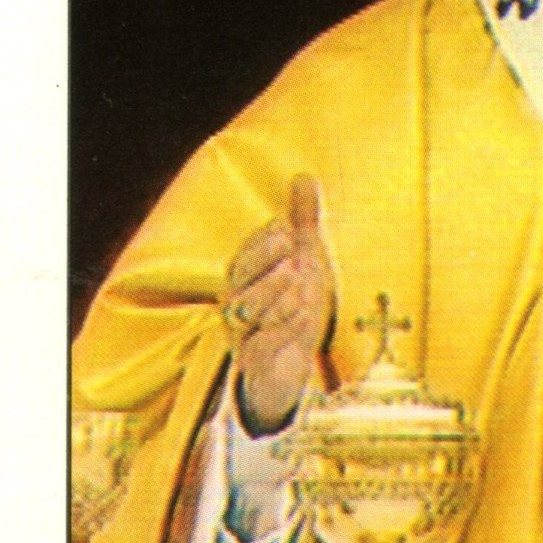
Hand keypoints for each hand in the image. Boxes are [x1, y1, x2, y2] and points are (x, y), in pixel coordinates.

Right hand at [225, 175, 334, 433]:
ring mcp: (243, 335)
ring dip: (274, 295)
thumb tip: (303, 175)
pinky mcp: (255, 364)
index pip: (243, 257)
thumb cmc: (292, 305)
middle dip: (264, 263)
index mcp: (242, 279)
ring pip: (246, 314)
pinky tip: (306, 313)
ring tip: (302, 282)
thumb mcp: (302, 261)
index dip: (261, 241)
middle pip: (238, 282)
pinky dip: (282, 330)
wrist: (289, 367)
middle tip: (291, 248)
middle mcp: (236, 305)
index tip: (285, 226)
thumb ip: (301, 222)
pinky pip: (260, 347)